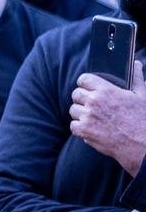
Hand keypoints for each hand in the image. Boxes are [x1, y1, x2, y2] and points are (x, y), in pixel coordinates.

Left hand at [70, 61, 145, 175]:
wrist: (143, 146)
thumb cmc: (143, 120)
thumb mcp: (142, 96)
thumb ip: (136, 79)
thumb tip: (137, 64)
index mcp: (106, 90)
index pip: (84, 79)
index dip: (85, 83)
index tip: (88, 88)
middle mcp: (94, 101)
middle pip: (76, 94)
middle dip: (83, 99)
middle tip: (93, 106)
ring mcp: (88, 116)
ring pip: (73, 110)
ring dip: (81, 114)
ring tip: (94, 118)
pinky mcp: (84, 131)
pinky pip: (73, 126)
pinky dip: (80, 128)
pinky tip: (91, 129)